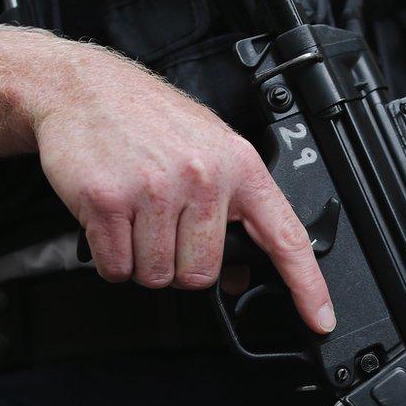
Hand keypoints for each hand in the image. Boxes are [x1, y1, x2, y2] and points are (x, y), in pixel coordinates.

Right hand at [28, 46, 335, 333]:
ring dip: (141, 261)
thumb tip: (240, 275)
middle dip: (178, 264)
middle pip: (201, 274)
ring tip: (135, 216)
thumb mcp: (208, 149)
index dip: (306, 285)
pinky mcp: (109, 200)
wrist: (85, 87)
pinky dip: (109, 257)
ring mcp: (154, 189)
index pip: (284, 236)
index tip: (320, 319)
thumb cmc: (148, 116)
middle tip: (163, 227)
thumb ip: (232, 209)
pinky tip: (111, 221)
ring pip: (155, 275)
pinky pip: (116, 267)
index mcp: (238, 165)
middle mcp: (202, 177)